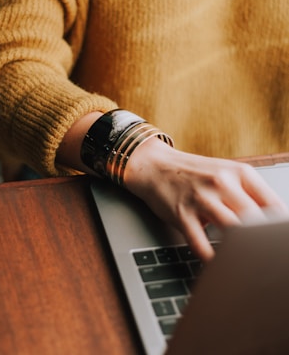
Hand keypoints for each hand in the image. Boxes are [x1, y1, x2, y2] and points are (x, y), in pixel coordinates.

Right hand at [124, 138, 288, 260]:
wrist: (156, 166)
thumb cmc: (194, 174)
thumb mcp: (226, 174)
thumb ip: (249, 195)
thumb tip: (273, 226)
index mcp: (240, 173)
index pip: (273, 205)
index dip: (279, 230)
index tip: (278, 246)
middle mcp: (222, 183)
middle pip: (255, 220)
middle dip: (263, 243)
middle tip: (265, 258)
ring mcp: (201, 198)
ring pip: (232, 231)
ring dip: (240, 252)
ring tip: (245, 265)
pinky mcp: (181, 214)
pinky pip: (201, 244)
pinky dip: (212, 260)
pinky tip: (217, 265)